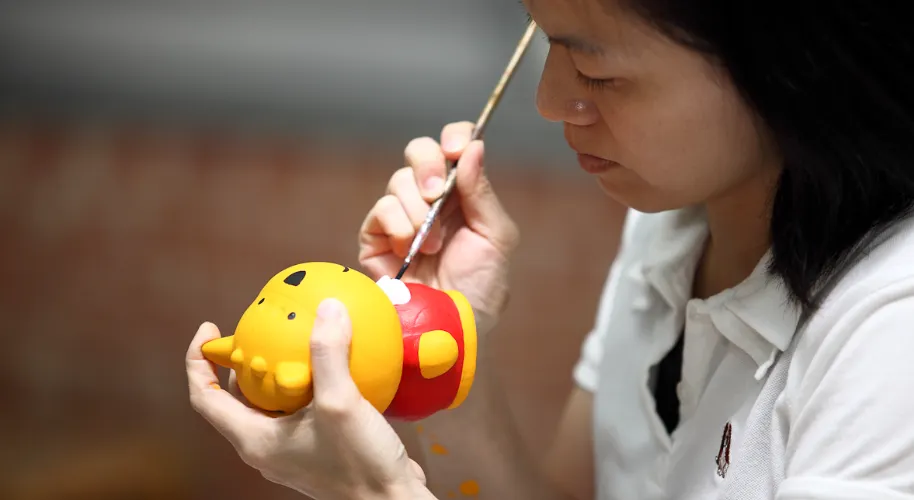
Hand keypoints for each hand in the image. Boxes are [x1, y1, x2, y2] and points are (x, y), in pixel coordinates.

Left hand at [186, 299, 428, 499]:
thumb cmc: (360, 464)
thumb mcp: (341, 403)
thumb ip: (328, 354)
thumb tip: (327, 308)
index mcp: (254, 439)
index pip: (204, 397)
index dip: (198, 361)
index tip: (210, 330)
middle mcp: (266, 446)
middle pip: (236, 398)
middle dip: (243, 362)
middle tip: (260, 331)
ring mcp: (290, 449)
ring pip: (269, 403)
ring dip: (278, 372)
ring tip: (295, 342)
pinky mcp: (316, 447)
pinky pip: (299, 409)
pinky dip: (307, 384)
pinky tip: (333, 364)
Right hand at [359, 121, 519, 332]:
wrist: (450, 328)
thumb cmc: (480, 288)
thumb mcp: (495, 238)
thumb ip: (482, 192)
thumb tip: (473, 147)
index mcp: (462, 194)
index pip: (454, 146)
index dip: (454, 137)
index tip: (457, 147)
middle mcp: (430, 200)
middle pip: (418, 150)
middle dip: (428, 165)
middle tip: (436, 193)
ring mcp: (400, 217)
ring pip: (398, 180)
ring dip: (418, 211)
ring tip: (432, 244)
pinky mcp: (375, 238)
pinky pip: (380, 210)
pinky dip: (397, 225)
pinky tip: (410, 249)